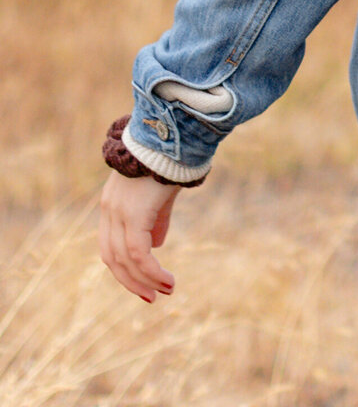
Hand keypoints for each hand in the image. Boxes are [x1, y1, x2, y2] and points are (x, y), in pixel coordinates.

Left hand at [98, 171, 180, 302]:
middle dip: (131, 281)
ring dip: (144, 281)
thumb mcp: (160, 193)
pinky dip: (152, 272)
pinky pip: (138, 254)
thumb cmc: (169, 160)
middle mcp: (110, 210)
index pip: (110, 246)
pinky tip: (167, 280)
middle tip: (151, 297)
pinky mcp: (134, 214)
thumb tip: (156, 245)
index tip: (143, 283)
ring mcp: (119, 212)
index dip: (123, 268)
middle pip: (112, 258)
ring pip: (125, 260)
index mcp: (112, 204)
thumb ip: (156, 218)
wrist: (172, 134)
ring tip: (166, 290)